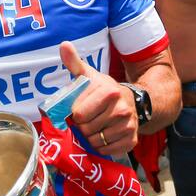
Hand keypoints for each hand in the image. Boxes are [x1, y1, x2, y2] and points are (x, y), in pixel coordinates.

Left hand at [60, 40, 137, 155]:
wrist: (132, 102)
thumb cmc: (104, 91)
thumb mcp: (90, 76)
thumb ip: (75, 62)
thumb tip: (64, 44)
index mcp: (109, 92)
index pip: (79, 114)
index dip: (76, 114)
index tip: (80, 110)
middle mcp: (121, 109)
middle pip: (86, 129)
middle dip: (82, 127)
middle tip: (87, 121)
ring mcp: (128, 125)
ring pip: (96, 142)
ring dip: (91, 138)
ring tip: (95, 127)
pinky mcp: (131, 140)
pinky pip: (108, 150)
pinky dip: (102, 147)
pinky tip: (104, 136)